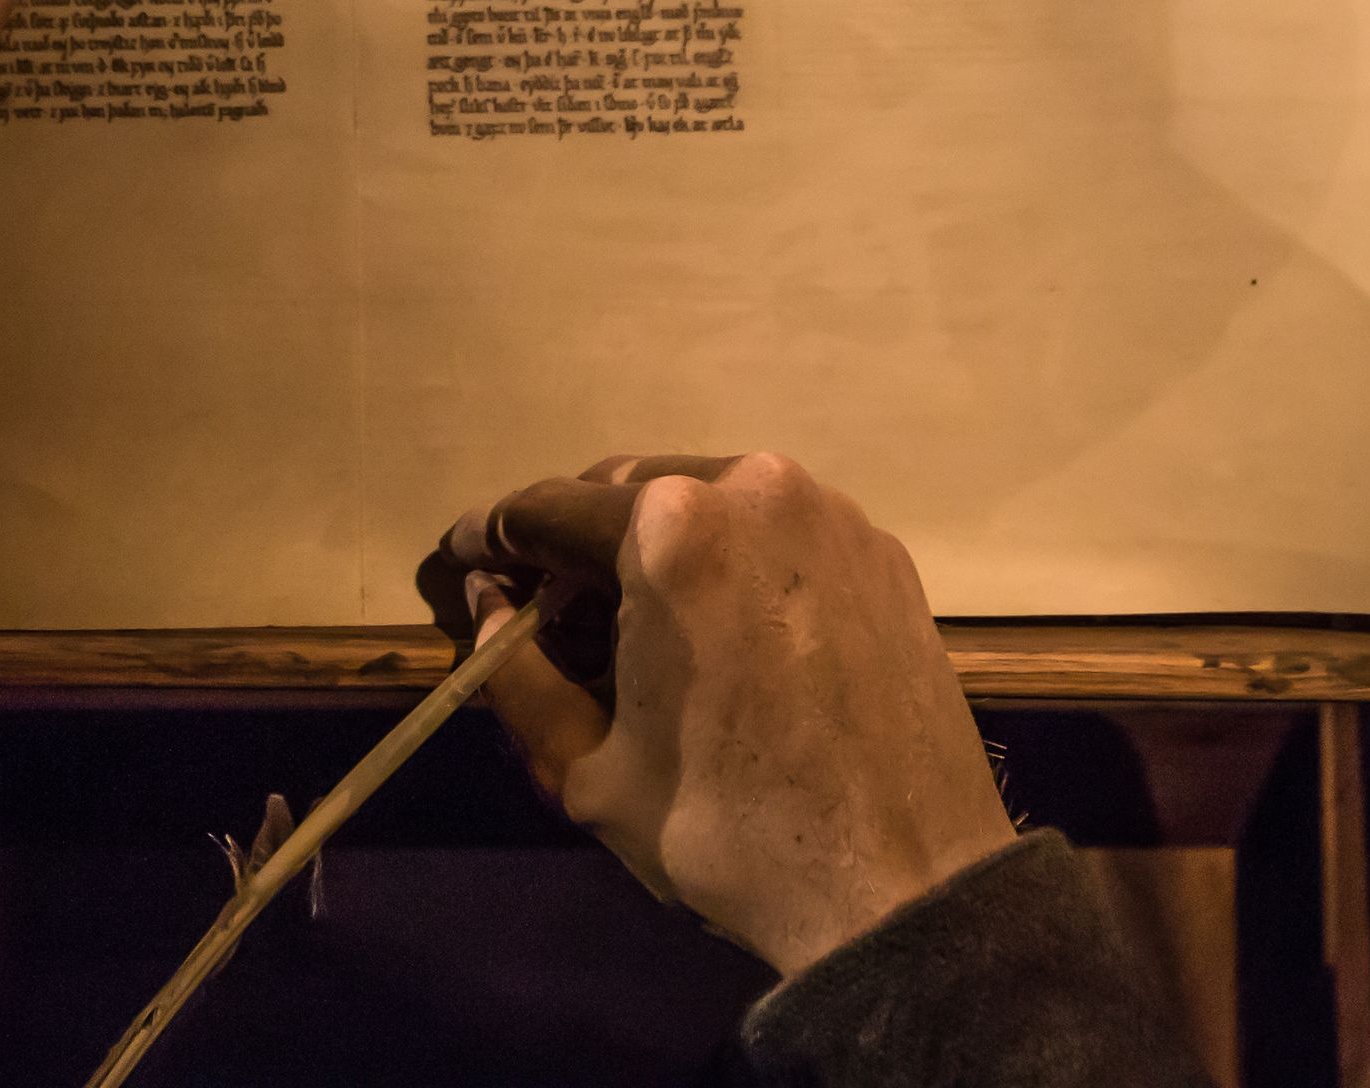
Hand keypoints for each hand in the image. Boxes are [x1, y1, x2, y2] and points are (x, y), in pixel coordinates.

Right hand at [422, 452, 1018, 977]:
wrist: (904, 882)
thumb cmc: (728, 830)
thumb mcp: (589, 769)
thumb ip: (518, 677)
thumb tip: (488, 608)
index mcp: (669, 527)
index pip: (546, 510)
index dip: (493, 540)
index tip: (466, 560)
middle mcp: (751, 486)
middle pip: (629, 492)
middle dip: (579, 542)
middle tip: (547, 603)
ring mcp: (828, 512)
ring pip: (711, 503)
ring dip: (660, 547)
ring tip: (637, 619)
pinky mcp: (881, 552)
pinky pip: (778, 534)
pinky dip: (735, 563)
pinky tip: (723, 629)